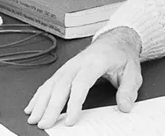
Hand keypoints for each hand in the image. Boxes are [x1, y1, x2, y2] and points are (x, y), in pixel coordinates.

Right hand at [24, 27, 142, 128]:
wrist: (115, 41)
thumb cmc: (121, 55)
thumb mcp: (133, 71)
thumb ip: (129, 89)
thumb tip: (125, 106)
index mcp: (95, 62)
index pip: (81, 84)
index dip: (74, 103)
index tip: (70, 119)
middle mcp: (78, 63)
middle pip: (61, 86)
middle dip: (51, 106)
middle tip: (45, 123)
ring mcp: (69, 66)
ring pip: (51, 84)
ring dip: (40, 102)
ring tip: (34, 118)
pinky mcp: (64, 70)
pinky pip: (49, 83)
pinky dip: (39, 96)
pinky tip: (32, 106)